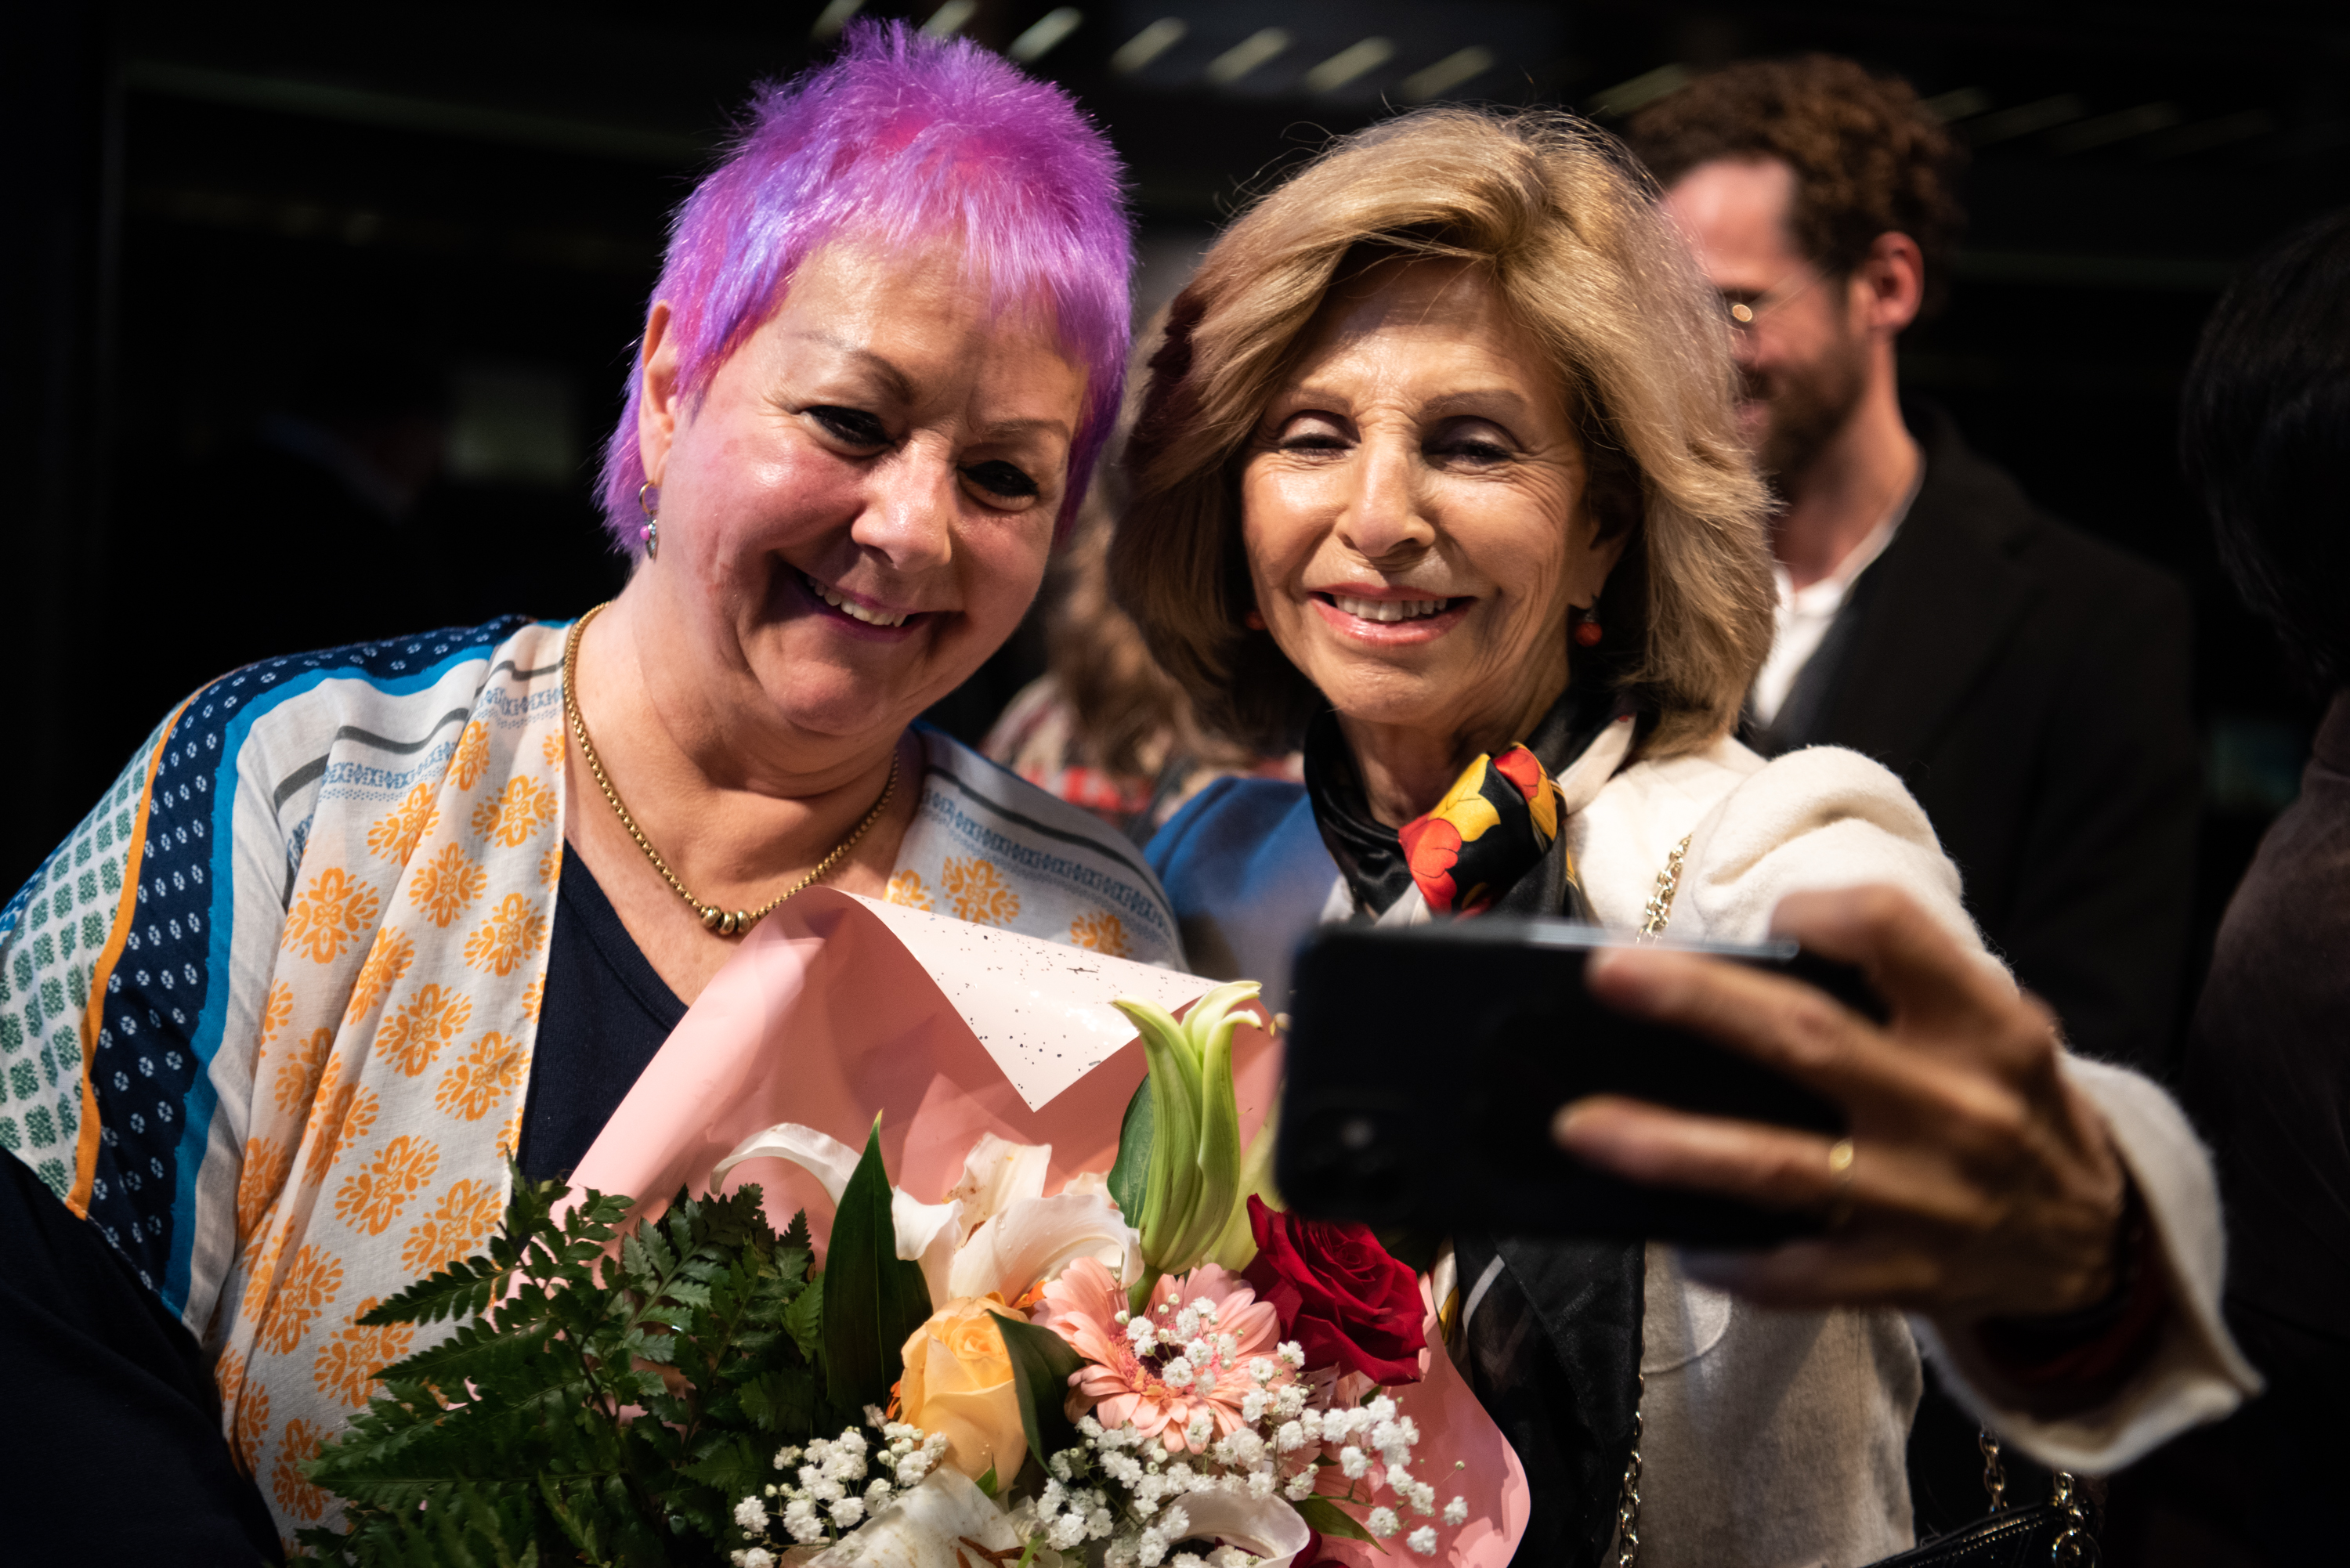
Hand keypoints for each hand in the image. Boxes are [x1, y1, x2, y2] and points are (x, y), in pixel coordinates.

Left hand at [1552, 885, 2127, 1321]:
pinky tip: (1679, 1243)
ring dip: (1669, 1146)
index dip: (1823, 907)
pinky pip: (1799, 1275)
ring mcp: (1927, 1200)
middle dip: (1696, 1003)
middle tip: (1605, 976)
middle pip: (1806, 1039)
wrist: (2099, 1242)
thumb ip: (1907, 994)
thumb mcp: (1997, 1033)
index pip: (1895, 932)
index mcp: (1984, 1026)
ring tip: (1580, 1125)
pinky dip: (1735, 1262)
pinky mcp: (1905, 1277)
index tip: (1770, 910)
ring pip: (1778, 1167)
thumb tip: (1753, 961)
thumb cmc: (2015, 1109)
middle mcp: (1957, 1107)